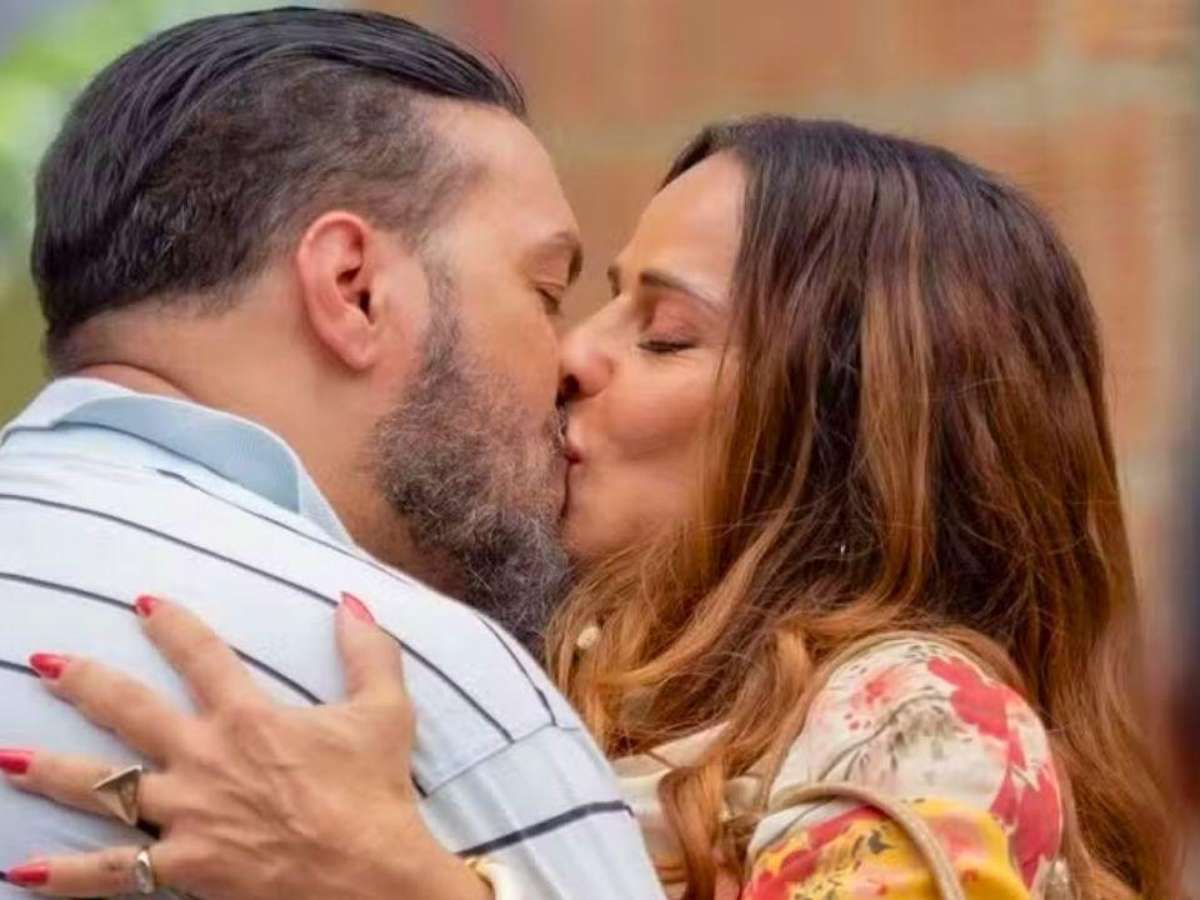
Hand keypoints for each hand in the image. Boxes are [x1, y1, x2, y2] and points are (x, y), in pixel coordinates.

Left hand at [1, 594, 488, 899]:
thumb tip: (350, 600)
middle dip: (84, 682)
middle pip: (130, 712)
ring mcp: (186, 815)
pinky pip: (111, 873)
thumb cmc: (378, 793)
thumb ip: (368, 651)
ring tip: (8, 757)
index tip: (143, 602)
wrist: (371, 876)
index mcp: (249, 717)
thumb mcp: (386, 712)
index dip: (172, 625)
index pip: (201, 655)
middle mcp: (205, 758)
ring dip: (51, 770)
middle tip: (45, 663)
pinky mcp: (183, 867)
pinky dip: (65, 875)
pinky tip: (22, 871)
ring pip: (103, 788)